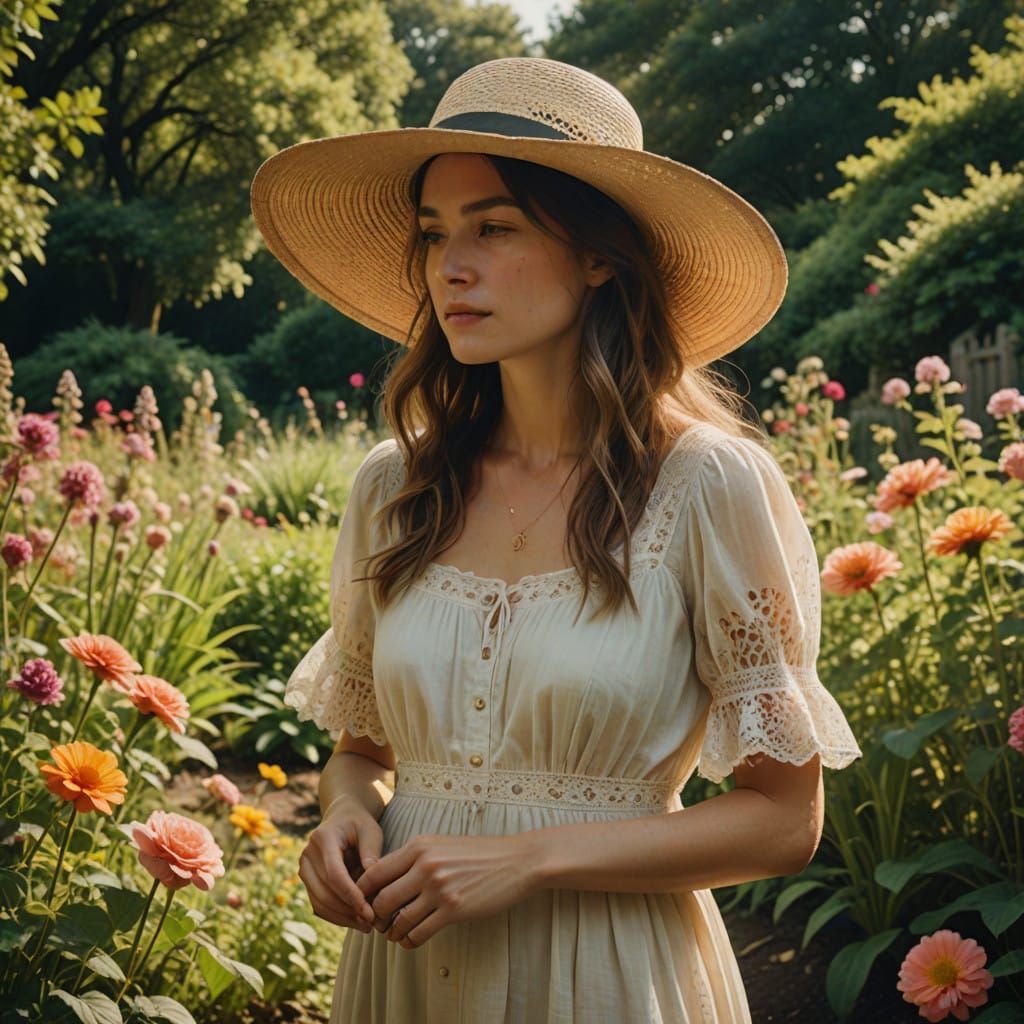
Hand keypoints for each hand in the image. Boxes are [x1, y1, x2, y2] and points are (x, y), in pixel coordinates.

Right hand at [297, 795, 382, 933]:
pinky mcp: (306, 880)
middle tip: (371, 923)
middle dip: (348, 910)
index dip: (350, 895)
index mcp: (323, 838)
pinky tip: (354, 920)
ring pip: (319, 902)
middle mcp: (307, 854)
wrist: (342, 818)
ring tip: (365, 925)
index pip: (334, 873)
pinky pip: (318, 904)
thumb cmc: (360, 824)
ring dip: (342, 918)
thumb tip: (371, 876)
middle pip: (325, 891)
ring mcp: (304, 868)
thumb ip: (371, 849)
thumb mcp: (371, 829)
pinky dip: (335, 916)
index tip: (368, 911)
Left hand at [355, 832, 539, 949]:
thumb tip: (383, 880)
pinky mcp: (454, 909)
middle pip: (381, 900)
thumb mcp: (441, 845)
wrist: (515, 861)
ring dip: (392, 933)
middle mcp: (425, 866)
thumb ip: (413, 858)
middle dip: (375, 917)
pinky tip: (410, 940)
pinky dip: (409, 941)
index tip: (366, 904)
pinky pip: (419, 933)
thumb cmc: (477, 854)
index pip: (374, 872)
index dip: (363, 893)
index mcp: (418, 847)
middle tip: (379, 924)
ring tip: (394, 934)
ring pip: (399, 920)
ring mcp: (440, 888)